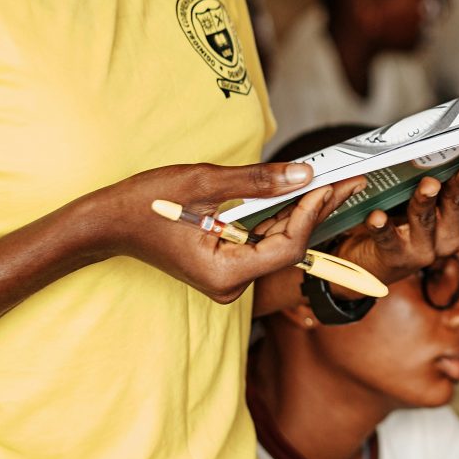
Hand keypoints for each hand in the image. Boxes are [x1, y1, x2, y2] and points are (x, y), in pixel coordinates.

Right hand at [86, 161, 367, 302]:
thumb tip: (303, 174)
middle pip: (289, 247)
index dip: (312, 214)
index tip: (330, 184)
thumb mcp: (204, 183)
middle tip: (351, 180)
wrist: (107, 223)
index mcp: (225, 274)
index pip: (287, 247)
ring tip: (336, 182)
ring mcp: (229, 277)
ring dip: (303, 211)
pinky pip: (262, 241)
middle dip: (318, 210)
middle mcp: (230, 284)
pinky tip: (304, 194)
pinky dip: (280, 217)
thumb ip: (257, 182)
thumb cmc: (145, 203)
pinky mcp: (226, 264)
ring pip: (278, 242)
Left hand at [322, 149, 458, 286]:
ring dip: (426, 201)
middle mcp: (449, 236)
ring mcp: (424, 249)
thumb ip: (442, 175)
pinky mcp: (394, 257)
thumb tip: (456, 138)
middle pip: (457, 205)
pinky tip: (377, 216)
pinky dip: (382, 228)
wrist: (372, 261)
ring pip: (425, 220)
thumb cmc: (402, 218)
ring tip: (427, 184)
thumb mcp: (428, 198)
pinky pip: (388, 240)